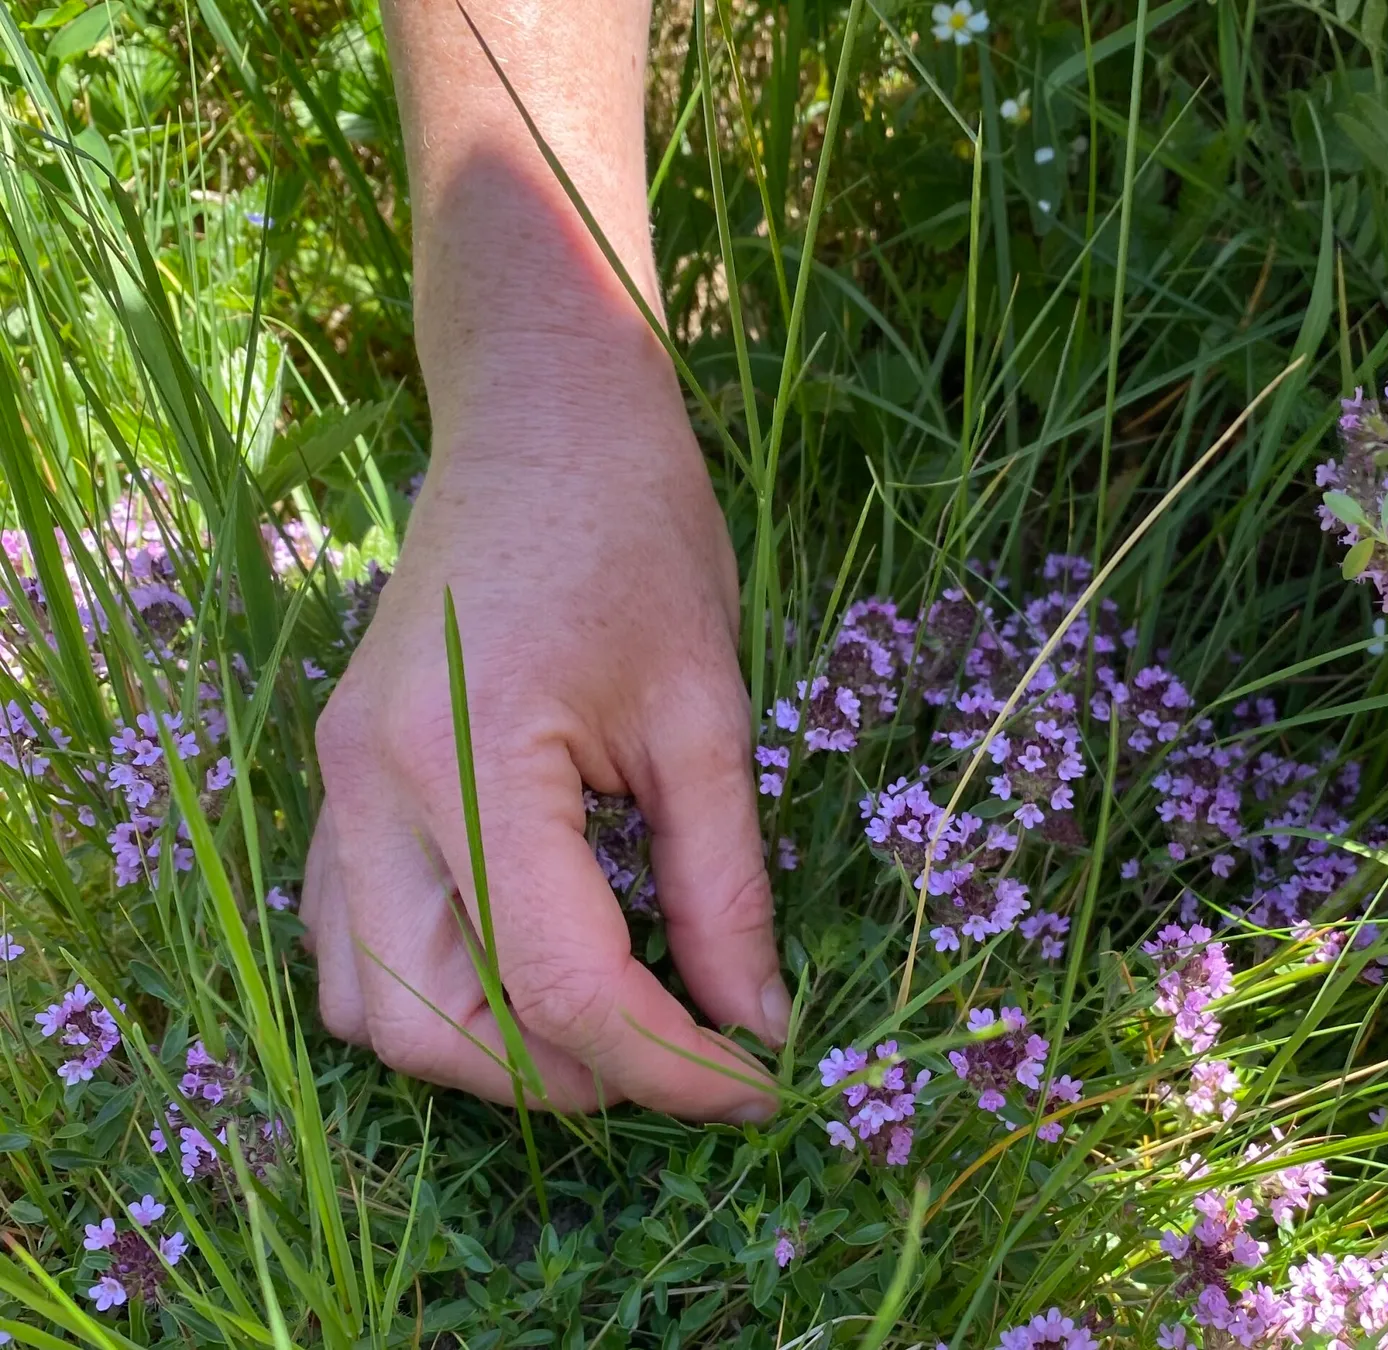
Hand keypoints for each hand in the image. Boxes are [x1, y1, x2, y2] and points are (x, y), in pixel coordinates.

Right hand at [302, 325, 785, 1119]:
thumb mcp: (709, 714)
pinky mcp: (339, 782)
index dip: (668, 1067)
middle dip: (571, 1074)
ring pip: (372, 1008)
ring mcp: (336, 786)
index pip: (559, 985)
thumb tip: (756, 1028)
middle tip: (684, 1050)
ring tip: (610, 1016)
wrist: (541, 423)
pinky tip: (526, 965)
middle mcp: (371, 787)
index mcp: (466, 756)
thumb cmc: (639, 536)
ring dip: (491, 1049)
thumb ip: (726, 887)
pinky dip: (436, 993)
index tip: (757, 1091)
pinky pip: (350, 944)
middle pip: (437, 1027)